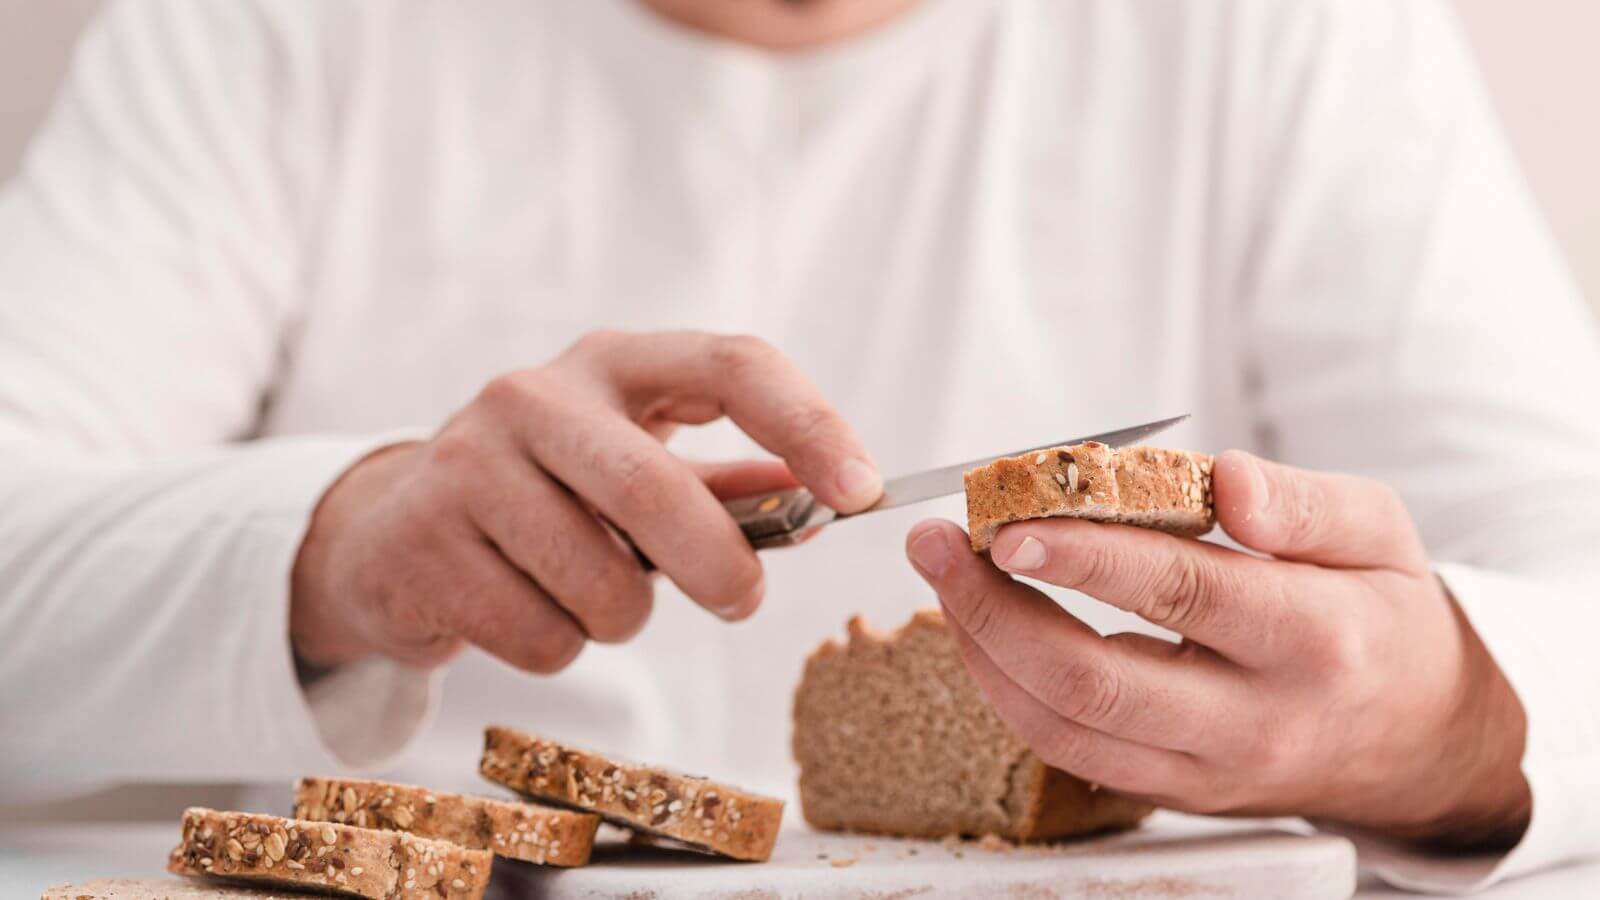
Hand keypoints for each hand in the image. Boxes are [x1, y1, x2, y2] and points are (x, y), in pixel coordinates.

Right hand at [291, 330, 880, 672]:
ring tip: (585, 591)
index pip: (731, 364)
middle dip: (719, 565)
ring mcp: (465, 465)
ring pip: (603, 588)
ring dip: (620, 618)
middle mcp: (532, 396)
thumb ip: (724, 485)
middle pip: (654, 490)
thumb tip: (822, 505)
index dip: (807, 424)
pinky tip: (522, 607)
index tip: (860, 491)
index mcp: (610, 363)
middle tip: (743, 600)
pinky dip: (558, 646)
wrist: (388, 526)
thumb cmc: (544, 492)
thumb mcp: (632, 463)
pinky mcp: (420, 543)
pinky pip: (542, 638)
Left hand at [905, 450, 1529, 848]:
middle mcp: (1255, 719)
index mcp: (1315, 638)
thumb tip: (1227, 477)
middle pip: (1094, 680)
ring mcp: (1207, 770)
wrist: (1417, 742)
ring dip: (983, 650)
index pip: (1180, 592)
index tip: (1009, 521)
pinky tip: (982, 630)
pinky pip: (1067, 752)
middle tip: (936, 543)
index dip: (1085, 557)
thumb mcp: (1379, 533)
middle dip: (994, 608)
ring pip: (1064, 727)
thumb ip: (1305, 503)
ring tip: (944, 576)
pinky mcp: (1173, 793)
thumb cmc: (1386, 617)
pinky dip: (1007, 691)